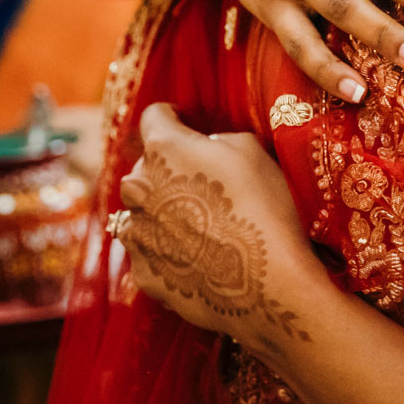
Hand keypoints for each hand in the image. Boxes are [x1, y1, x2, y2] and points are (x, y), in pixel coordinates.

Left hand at [113, 103, 324, 352]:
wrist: (267, 287)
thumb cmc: (265, 210)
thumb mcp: (254, 152)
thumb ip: (219, 140)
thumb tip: (207, 147)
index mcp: (162, 149)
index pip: (155, 116)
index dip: (174, 117)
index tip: (187, 124)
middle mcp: (137, 188)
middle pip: (146, 168)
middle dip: (171, 171)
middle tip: (208, 185)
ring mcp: (136, 234)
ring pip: (145, 212)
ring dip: (167, 212)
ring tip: (208, 228)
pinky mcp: (144, 274)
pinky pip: (153, 253)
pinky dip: (171, 252)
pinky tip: (205, 258)